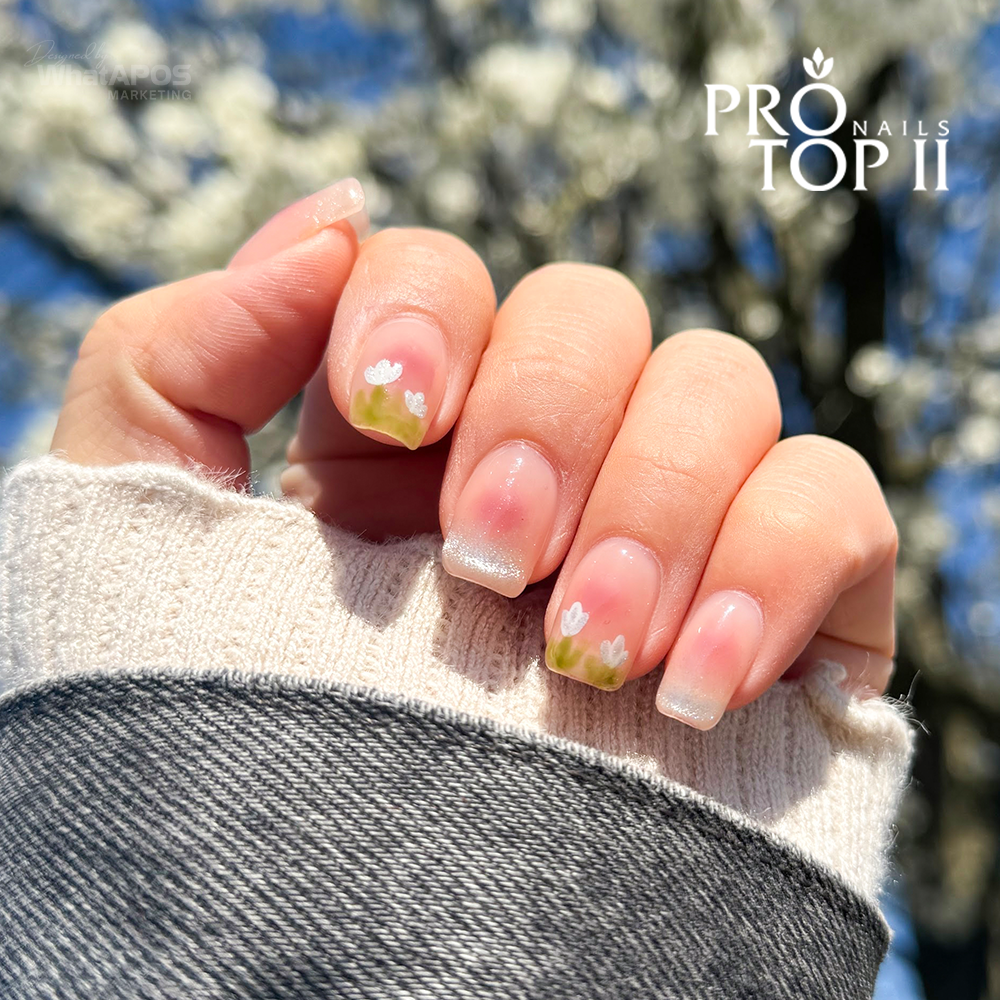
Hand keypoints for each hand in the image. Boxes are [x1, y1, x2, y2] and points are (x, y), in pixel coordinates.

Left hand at [52, 178, 896, 727]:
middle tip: (488, 564)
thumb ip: (179, 361)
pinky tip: (691, 684)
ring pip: (721, 385)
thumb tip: (330, 219)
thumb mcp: (147, 543)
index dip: (430, 305)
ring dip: (653, 505)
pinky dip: (777, 565)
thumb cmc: (235, 754)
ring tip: (580, 655)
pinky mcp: (783, 604)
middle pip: (594, 314)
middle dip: (548, 419)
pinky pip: (835, 503)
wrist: (367, 954)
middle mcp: (544, 458)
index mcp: (403, 433)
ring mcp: (668, 523)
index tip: (394, 407)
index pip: (445, 272)